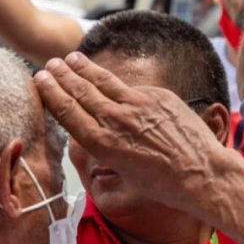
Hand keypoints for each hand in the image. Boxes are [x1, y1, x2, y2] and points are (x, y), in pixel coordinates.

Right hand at [34, 53, 233, 213]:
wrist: (203, 174)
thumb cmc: (165, 185)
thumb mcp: (124, 174)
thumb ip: (107, 150)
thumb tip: (97, 136)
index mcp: (102, 143)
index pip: (68, 111)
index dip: (51, 92)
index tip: (40, 78)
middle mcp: (116, 120)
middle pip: (81, 91)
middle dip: (63, 76)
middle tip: (51, 64)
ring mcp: (139, 105)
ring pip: (104, 81)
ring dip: (84, 68)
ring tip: (71, 58)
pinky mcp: (159, 97)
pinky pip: (133, 88)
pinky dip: (117, 81)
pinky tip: (109, 76)